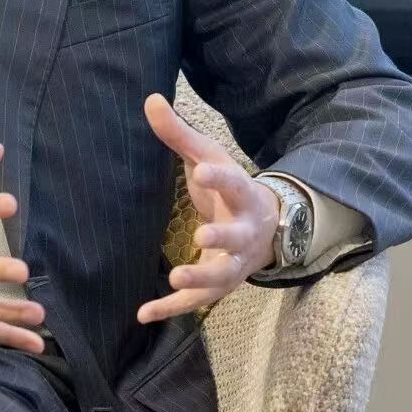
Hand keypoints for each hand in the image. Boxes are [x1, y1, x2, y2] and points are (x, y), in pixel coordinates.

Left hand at [136, 92, 280, 323]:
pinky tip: (143, 313)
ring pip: (220, 276)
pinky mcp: (218, 287)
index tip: (202, 169)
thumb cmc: (229, 187)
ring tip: (176, 277)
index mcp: (242, 195)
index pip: (232, 184)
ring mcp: (233, 264)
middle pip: (235, 238)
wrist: (268, 229)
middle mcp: (243, 234)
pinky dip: (171, 309)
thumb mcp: (209, 157)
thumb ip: (179, 134)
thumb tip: (149, 98)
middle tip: (201, 235)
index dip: (218, 178)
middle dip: (220, 238)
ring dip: (199, 279)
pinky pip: (195, 302)